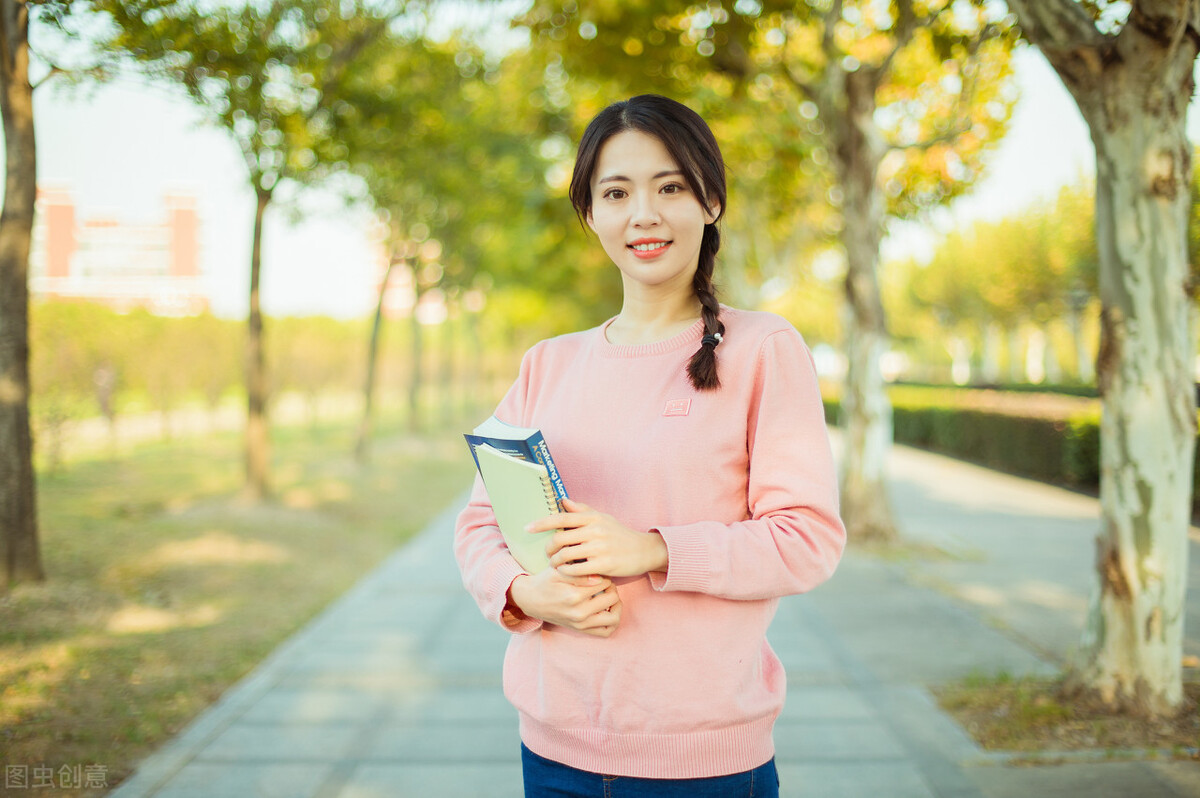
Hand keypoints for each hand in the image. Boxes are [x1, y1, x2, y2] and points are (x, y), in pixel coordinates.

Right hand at [507, 569, 621, 637]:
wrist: (531, 600)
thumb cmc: (545, 581)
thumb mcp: (558, 571)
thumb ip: (579, 574)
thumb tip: (599, 578)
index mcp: (574, 596)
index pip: (604, 583)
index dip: (604, 575)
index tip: (598, 573)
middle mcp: (579, 613)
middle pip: (612, 598)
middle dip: (612, 588)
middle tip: (605, 584)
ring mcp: (581, 624)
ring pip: (614, 618)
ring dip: (616, 606)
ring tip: (609, 597)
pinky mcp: (581, 630)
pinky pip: (606, 632)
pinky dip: (612, 622)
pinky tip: (606, 610)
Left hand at [527, 498, 668, 578]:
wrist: (643, 551)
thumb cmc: (620, 534)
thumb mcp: (603, 518)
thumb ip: (582, 510)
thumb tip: (562, 501)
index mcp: (592, 518)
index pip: (561, 518)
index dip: (542, 523)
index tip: (527, 528)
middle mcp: (595, 530)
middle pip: (559, 539)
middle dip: (548, 549)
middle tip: (548, 555)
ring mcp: (599, 548)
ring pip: (565, 556)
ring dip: (556, 563)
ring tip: (556, 565)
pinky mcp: (603, 565)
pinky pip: (576, 570)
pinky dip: (567, 573)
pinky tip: (567, 573)